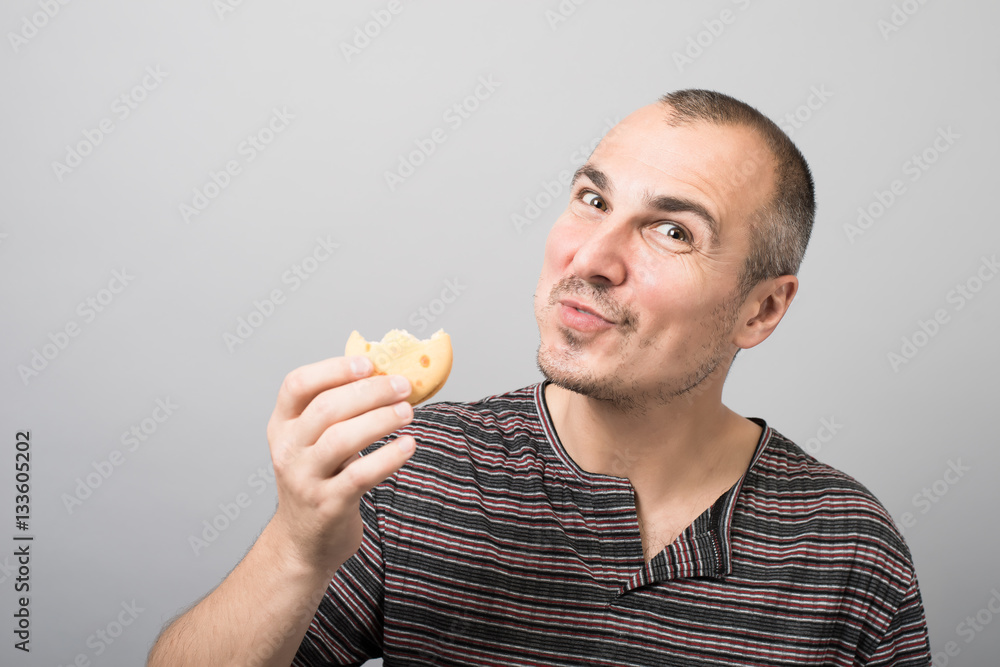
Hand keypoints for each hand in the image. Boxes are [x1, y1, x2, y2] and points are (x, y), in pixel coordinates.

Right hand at [264, 355, 415, 573]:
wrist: (303, 541)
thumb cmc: (319, 479)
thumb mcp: (315, 442)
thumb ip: (338, 411)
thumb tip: (386, 373)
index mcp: (283, 425)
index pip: (297, 384)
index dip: (333, 368)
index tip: (369, 363)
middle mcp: (288, 449)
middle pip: (326, 408)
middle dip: (370, 392)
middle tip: (403, 386)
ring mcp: (305, 478)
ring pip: (341, 439)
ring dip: (380, 420)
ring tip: (408, 412)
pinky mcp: (327, 504)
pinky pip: (360, 475)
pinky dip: (388, 457)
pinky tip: (409, 446)